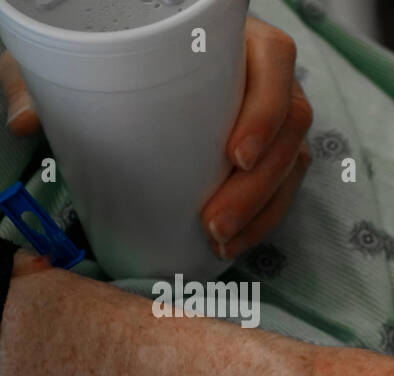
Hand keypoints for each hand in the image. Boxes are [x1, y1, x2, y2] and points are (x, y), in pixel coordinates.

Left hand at [0, 17, 312, 262]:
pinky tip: (233, 242)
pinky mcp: (275, 154)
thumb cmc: (127, 55)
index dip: (264, 110)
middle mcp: (271, 76)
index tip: (234, 155)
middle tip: (214, 222)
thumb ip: (57, 81)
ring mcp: (277, 118)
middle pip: (290, 126)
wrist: (141, 72)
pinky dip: (262, 220)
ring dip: (261, 208)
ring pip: (291, 163)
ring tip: (219, 238)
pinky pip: (284, 189)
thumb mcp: (95, 57)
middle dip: (258, 184)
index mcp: (240, 39)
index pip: (275, 63)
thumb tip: (25, 123)